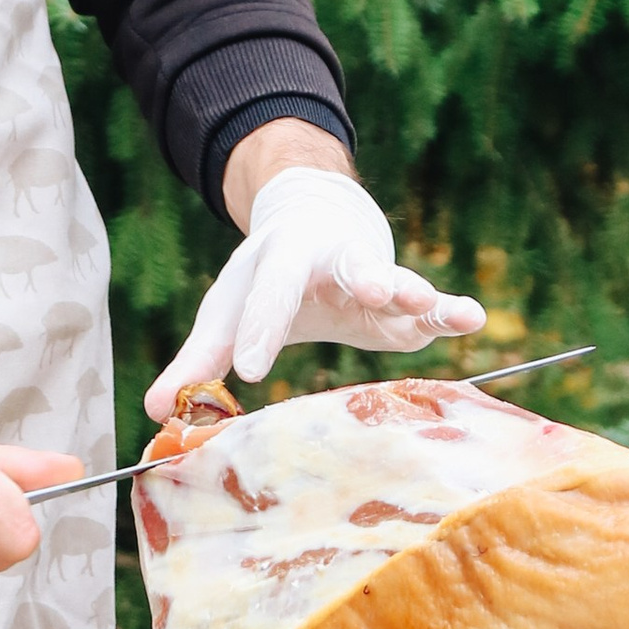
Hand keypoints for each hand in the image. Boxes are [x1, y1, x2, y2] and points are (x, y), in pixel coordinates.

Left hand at [145, 164, 483, 419]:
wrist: (314, 218)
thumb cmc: (265, 277)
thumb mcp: (229, 308)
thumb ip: (196, 360)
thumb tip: (154, 411)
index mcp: (280, 260)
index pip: (268, 294)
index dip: (257, 329)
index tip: (245, 370)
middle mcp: (331, 260)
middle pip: (345, 267)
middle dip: (358, 279)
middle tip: (374, 291)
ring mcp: (374, 274)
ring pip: (395, 278)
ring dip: (412, 289)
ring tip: (430, 300)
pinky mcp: (405, 299)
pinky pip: (432, 305)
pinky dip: (450, 311)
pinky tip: (473, 317)